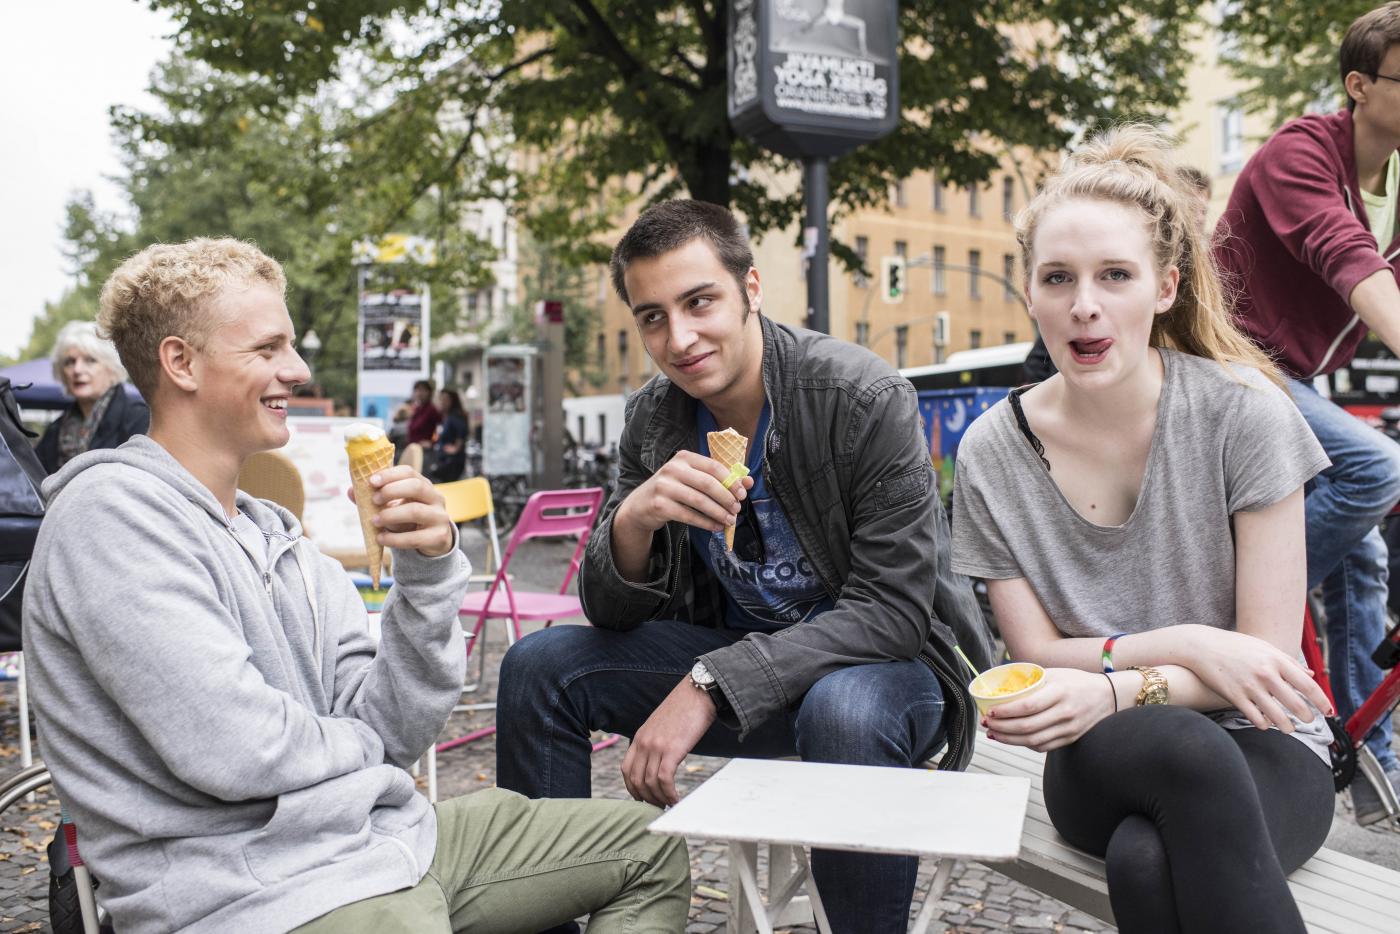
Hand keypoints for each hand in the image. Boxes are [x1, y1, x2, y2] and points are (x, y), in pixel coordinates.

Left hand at [346, 465, 454, 557]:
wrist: (432, 541)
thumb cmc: (408, 519)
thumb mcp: (393, 506)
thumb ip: (374, 499)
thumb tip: (351, 491)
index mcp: (424, 485)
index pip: (409, 472)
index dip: (389, 474)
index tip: (370, 481)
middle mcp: (435, 498)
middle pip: (416, 487)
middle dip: (392, 491)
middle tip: (374, 500)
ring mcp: (440, 517)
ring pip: (416, 511)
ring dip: (391, 515)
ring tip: (374, 521)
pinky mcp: (439, 536)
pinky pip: (415, 538)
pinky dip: (395, 539)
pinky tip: (381, 539)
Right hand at [616, 450, 752, 535]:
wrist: (641, 505)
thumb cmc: (673, 489)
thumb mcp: (693, 479)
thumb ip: (720, 479)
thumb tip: (749, 482)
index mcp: (684, 457)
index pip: (713, 466)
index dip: (731, 481)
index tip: (742, 494)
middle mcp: (672, 469)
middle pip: (707, 483)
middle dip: (726, 498)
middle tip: (737, 509)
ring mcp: (664, 486)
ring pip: (699, 501)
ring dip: (718, 513)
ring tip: (730, 521)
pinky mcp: (659, 505)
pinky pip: (688, 515)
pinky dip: (705, 522)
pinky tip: (716, 527)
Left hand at [621, 677, 717, 806]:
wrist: (698, 693)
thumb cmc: (685, 708)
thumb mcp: (661, 725)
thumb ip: (655, 742)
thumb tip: (660, 761)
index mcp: (639, 737)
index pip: (626, 770)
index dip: (633, 789)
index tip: (644, 799)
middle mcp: (644, 742)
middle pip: (636, 780)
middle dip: (646, 799)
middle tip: (659, 807)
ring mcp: (656, 746)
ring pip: (649, 783)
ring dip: (659, 799)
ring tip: (670, 805)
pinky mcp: (672, 749)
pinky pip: (664, 779)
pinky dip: (669, 794)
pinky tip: (676, 799)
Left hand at [983, 668, 1114, 751]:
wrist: (1108, 695)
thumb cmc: (1076, 681)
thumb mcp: (1055, 673)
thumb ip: (1032, 681)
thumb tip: (1001, 686)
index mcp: (1060, 692)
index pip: (1028, 706)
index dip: (1006, 712)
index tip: (991, 712)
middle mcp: (1066, 712)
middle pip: (1028, 726)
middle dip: (1002, 728)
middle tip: (987, 724)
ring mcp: (1069, 728)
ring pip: (1033, 740)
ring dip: (1009, 740)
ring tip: (994, 734)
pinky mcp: (1071, 739)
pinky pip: (1044, 746)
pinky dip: (1025, 744)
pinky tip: (1013, 739)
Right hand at [1182, 625, 1332, 730]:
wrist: (1202, 646)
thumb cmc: (1235, 646)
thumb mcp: (1264, 648)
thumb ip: (1289, 662)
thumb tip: (1311, 675)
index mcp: (1276, 660)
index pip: (1308, 685)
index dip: (1322, 701)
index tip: (1329, 711)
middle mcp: (1265, 674)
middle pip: (1296, 704)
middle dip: (1307, 717)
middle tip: (1309, 720)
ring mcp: (1249, 686)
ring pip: (1276, 716)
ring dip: (1287, 726)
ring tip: (1289, 728)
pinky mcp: (1234, 696)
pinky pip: (1255, 717)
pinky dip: (1263, 723)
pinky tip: (1265, 723)